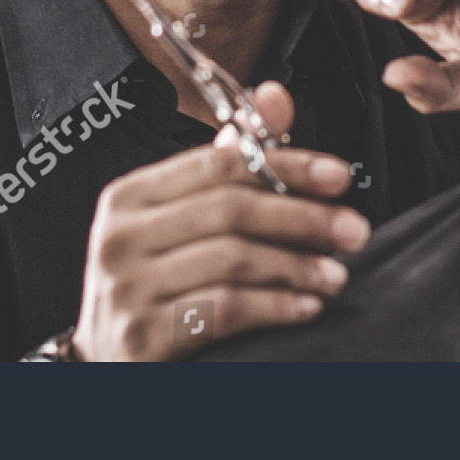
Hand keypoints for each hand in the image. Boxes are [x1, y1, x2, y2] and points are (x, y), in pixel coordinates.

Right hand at [72, 82, 369, 360]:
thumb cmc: (155, 285)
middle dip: (303, 217)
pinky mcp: (140, 336)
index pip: (219, 163)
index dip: (286, 164)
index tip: (338, 176)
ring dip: (296, 265)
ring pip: (231, 259)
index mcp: (130, 194)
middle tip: (352, 229)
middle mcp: (119, 235)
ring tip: (335, 274)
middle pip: (230, 209)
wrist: (107, 363)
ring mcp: (125, 287)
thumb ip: (230, 162)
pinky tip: (305, 307)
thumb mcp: (183, 220)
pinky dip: (275, 305)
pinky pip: (222, 310)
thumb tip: (273, 96)